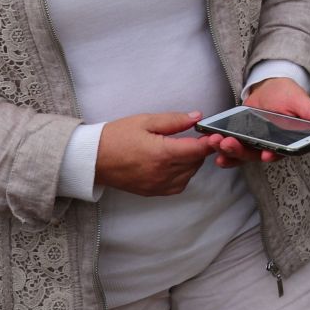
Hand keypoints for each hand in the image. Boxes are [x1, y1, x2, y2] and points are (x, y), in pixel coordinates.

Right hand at [95, 111, 220, 195]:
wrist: (92, 159)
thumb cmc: (116, 136)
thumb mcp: (146, 121)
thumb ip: (174, 120)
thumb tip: (198, 117)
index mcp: (161, 154)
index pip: (197, 151)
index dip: (210, 142)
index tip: (217, 134)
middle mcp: (162, 174)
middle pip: (195, 163)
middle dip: (200, 150)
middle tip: (196, 137)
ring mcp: (157, 186)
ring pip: (189, 175)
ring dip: (192, 162)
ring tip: (182, 148)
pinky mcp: (152, 192)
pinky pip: (178, 186)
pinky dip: (183, 175)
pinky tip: (175, 163)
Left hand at [213, 78, 309, 168]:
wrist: (270, 88)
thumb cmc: (288, 94)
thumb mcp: (300, 100)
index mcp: (286, 141)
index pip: (281, 152)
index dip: (273, 155)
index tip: (266, 155)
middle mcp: (270, 147)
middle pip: (255, 155)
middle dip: (241, 152)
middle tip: (229, 144)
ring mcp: (254, 144)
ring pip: (241, 153)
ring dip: (228, 150)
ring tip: (217, 141)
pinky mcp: (241, 139)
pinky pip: (230, 149)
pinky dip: (221, 150)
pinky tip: (212, 144)